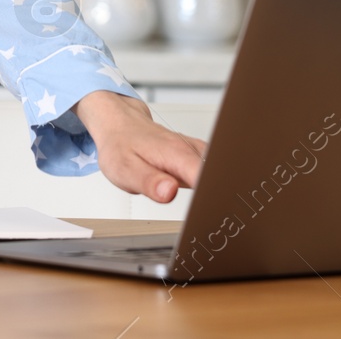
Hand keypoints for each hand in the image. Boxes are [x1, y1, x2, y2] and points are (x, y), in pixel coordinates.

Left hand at [73, 90, 207, 203]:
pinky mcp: (195, 154)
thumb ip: (149, 182)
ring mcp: (195, 151)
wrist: (119, 125)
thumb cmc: (120, 146)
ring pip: (220, 173)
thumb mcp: (125, 169)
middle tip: (211, 215)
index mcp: (177, 154)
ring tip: (211, 205)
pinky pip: (213, 169)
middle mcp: (191, 150)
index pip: (208, 179)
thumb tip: (169, 192)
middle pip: (220, 177)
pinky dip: (213, 183)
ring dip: (218, 190)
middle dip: (221, 197)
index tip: (209, 215)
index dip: (211, 200)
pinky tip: (205, 194)